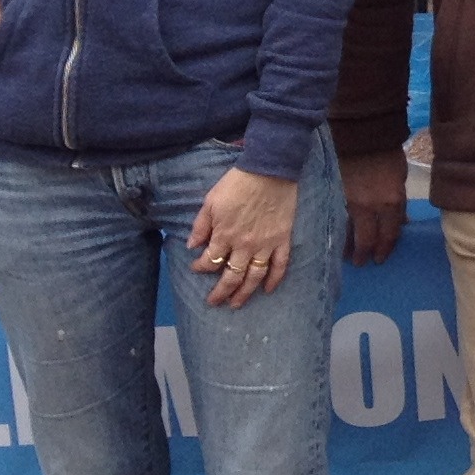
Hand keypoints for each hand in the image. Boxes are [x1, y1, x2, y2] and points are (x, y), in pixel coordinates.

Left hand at [188, 168, 301, 307]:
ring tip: (236, 304)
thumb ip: (201, 226)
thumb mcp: (211, 201)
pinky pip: (280, 265)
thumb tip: (192, 247)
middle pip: (231, 276)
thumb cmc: (237, 183)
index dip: (201, 268)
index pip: (210, 261)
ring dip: (244, 293)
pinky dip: (274, 280)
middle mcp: (244, 246)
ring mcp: (265, 245)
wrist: (270, 170)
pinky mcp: (282, 240)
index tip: (196, 268)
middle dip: (220, 292)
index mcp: (224, 235)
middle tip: (214, 302)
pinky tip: (268, 290)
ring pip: (254, 277)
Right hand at [344, 149, 407, 265]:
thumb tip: (402, 222)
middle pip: (368, 237)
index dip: (385, 248)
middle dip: (366, 253)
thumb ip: (399, 204)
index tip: (380, 258)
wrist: (363, 137)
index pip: (390, 233)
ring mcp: (352, 203)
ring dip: (349, 246)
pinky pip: (339, 220)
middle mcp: (372, 207)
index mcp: (392, 202)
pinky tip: (337, 238)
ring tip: (348, 256)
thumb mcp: (401, 180)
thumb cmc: (388, 156)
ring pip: (350, 232)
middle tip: (363, 263)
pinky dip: (339, 231)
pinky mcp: (337, 197)